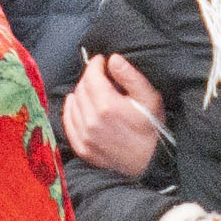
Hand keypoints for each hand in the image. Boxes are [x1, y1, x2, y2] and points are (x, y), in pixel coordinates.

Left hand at [61, 54, 166, 177]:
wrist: (151, 162)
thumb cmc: (152, 128)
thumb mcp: (149, 98)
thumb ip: (130, 76)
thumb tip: (113, 58)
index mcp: (107, 105)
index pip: (91, 75)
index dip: (95, 64)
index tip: (102, 61)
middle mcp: (91, 121)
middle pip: (81, 88)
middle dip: (90, 78)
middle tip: (101, 76)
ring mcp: (84, 136)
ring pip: (73, 103)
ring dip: (81, 93)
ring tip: (93, 91)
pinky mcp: (82, 148)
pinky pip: (68, 123)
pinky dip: (71, 110)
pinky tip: (77, 105)